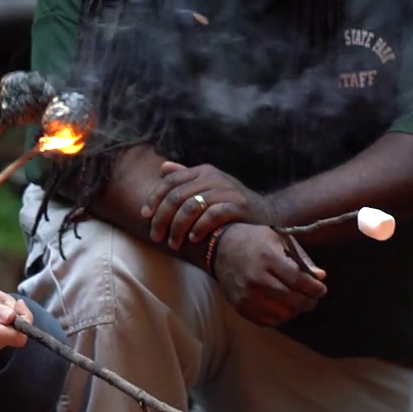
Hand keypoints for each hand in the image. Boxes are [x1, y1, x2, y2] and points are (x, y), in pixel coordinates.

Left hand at [144, 161, 271, 247]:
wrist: (267, 213)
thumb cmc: (231, 203)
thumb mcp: (209, 186)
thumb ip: (186, 176)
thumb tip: (163, 167)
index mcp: (203, 172)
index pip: (169, 182)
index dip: (154, 199)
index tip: (145, 216)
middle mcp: (213, 177)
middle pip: (176, 197)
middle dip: (162, 218)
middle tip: (156, 237)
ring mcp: (226, 191)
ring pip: (190, 207)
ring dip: (177, 228)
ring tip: (173, 243)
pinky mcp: (238, 206)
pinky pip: (211, 216)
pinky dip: (198, 228)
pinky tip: (193, 239)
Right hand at [210, 223, 326, 327]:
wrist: (220, 248)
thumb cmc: (254, 240)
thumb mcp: (279, 240)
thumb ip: (300, 258)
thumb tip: (320, 276)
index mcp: (268, 258)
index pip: (298, 280)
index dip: (314, 288)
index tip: (321, 289)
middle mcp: (256, 279)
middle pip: (292, 300)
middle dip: (308, 302)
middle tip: (312, 298)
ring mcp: (246, 295)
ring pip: (282, 314)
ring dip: (294, 311)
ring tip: (297, 302)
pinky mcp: (239, 306)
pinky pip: (267, 321)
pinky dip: (279, 317)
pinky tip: (282, 307)